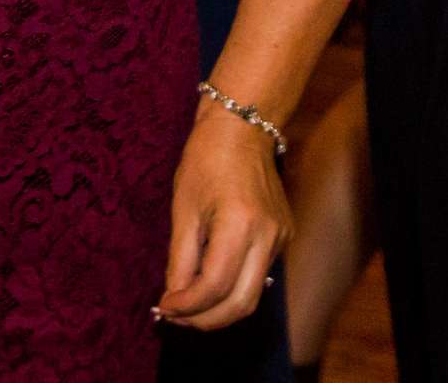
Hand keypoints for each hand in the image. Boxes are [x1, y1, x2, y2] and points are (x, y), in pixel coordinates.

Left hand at [158, 107, 288, 329]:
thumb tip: (174, 299)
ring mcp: (281, 238)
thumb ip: (180, 259)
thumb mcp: (183, 209)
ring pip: (253, 295)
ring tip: (188, 306)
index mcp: (240, 225)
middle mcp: (268, 236)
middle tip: (175, 316)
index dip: (187, 305)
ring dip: (219, 309)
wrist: (242, 128)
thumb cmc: (205, 160)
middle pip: (240, 303)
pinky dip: (233, 288)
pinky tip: (208, 283)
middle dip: (205, 318)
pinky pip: (258, 275)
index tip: (164, 307)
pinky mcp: (283, 236)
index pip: (214, 286)